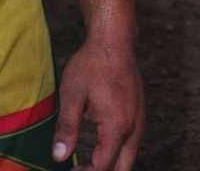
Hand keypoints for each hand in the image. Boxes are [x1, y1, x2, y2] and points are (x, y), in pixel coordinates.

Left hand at [53, 39, 143, 170]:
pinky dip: (117, 152)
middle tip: (80, 170)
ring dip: (110, 165)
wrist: (114, 41)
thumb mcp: (72, 94)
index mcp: (117, 127)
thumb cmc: (91, 65)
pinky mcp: (140, 116)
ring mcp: (140, 123)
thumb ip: (67, 128)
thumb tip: (59, 156)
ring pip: (129, 159)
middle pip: (123, 170)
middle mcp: (134, 130)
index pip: (103, 167)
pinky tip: (100, 144)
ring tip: (86, 163)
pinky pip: (132, 145)